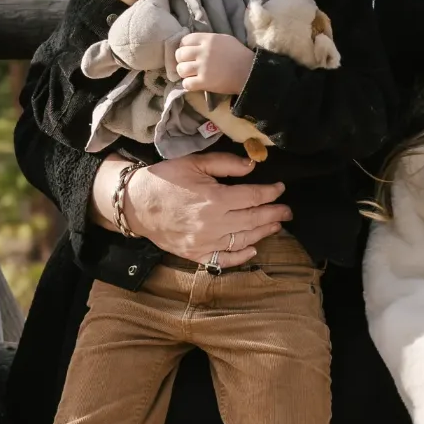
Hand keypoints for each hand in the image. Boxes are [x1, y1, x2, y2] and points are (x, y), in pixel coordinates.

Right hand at [100, 150, 291, 265]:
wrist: (136, 204)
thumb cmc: (165, 180)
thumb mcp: (194, 163)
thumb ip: (225, 164)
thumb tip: (252, 167)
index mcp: (213, 199)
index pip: (252, 197)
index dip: (270, 193)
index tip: (280, 189)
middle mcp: (212, 224)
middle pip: (252, 220)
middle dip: (274, 214)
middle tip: (287, 211)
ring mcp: (204, 243)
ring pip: (242, 240)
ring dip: (263, 233)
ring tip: (276, 226)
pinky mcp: (195, 255)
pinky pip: (223, 261)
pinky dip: (240, 257)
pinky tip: (252, 250)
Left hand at [174, 32, 255, 95]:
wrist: (249, 72)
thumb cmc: (238, 54)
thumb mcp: (224, 40)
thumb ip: (208, 40)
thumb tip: (193, 44)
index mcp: (208, 40)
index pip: (185, 40)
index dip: (183, 47)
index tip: (188, 53)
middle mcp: (203, 52)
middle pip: (180, 55)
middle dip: (181, 60)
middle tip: (187, 64)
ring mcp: (203, 68)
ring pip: (181, 69)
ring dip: (184, 73)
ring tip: (190, 74)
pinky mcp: (204, 82)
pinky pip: (187, 83)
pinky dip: (188, 84)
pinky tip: (194, 83)